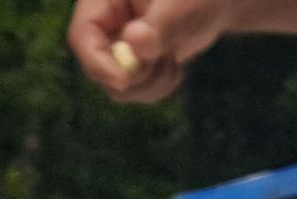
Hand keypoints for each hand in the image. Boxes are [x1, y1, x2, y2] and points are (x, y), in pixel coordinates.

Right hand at [67, 0, 188, 102]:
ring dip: (150, 84)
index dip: (98, 63)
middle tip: (164, 60)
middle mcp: (105, 24)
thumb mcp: (180, 5)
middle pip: (97, 67)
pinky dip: (157, 87)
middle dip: (134, 76)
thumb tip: (135, 43)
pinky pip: (135, 92)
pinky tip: (173, 66)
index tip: (124, 81)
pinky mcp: (132, 65)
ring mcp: (117, 46)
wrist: (213, 4)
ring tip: (173, 58)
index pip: (83, 35)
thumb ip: (158, 24)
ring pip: (118, 87)